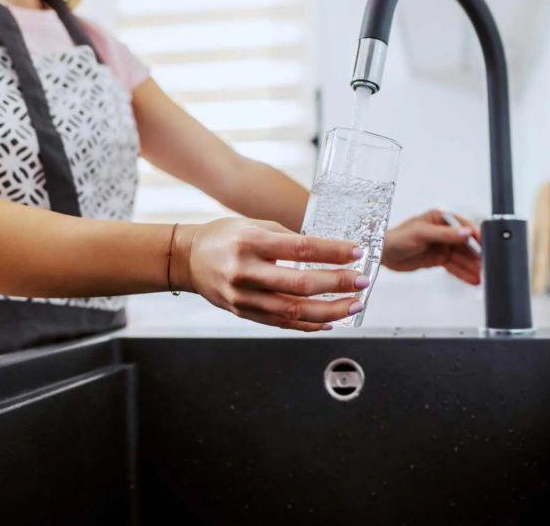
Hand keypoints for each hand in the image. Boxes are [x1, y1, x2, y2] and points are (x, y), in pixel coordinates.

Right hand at [174, 218, 368, 331]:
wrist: (188, 259)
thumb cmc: (224, 237)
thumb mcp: (254, 226)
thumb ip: (287, 239)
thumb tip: (327, 253)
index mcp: (251, 243)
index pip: (301, 249)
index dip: (333, 252)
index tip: (357, 253)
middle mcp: (246, 272)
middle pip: (300, 284)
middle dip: (337, 284)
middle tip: (362, 281)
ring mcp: (244, 297)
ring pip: (293, 311)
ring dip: (329, 311)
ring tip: (354, 305)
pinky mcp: (243, 313)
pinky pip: (282, 323)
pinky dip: (308, 324)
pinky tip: (330, 322)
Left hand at [381, 209, 482, 284]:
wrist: (383, 254)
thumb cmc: (398, 238)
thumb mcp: (422, 234)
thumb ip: (445, 234)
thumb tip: (466, 232)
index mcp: (440, 219)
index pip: (464, 226)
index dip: (476, 237)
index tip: (486, 246)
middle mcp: (444, 231)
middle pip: (465, 244)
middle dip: (476, 255)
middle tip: (487, 266)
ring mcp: (442, 246)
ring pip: (461, 257)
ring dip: (471, 267)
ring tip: (482, 277)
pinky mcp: (438, 259)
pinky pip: (454, 266)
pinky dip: (463, 273)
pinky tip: (473, 280)